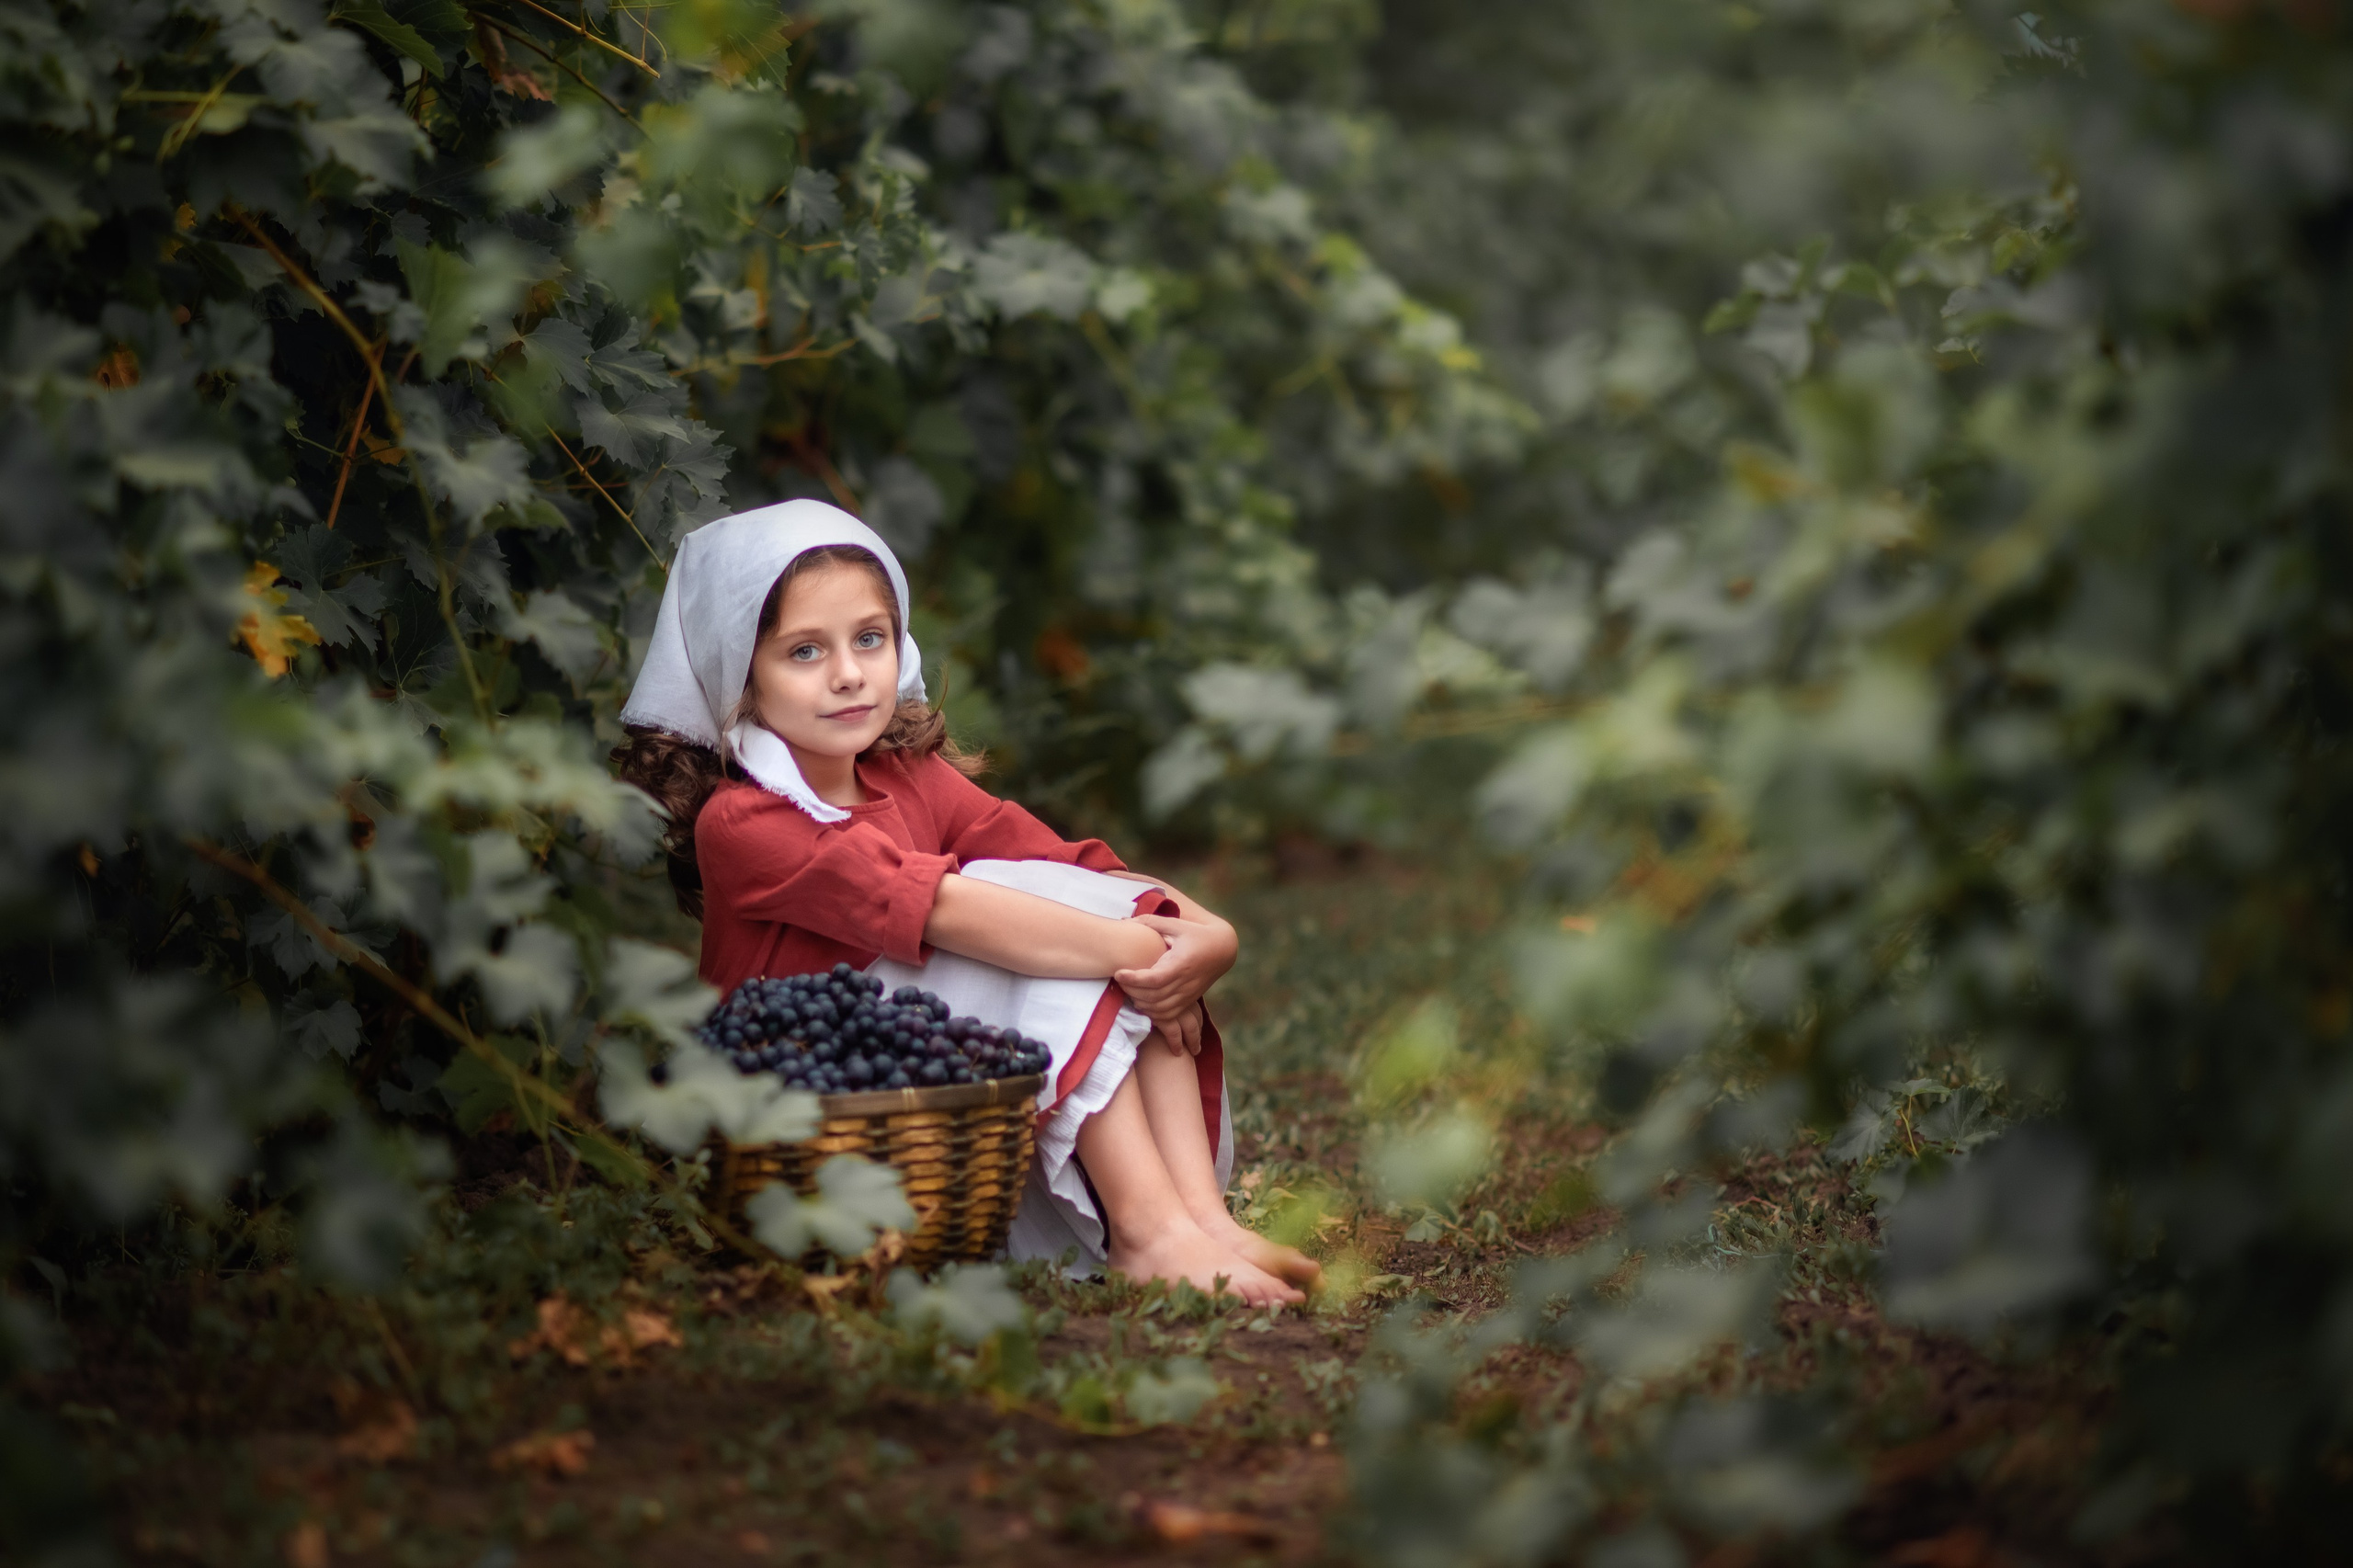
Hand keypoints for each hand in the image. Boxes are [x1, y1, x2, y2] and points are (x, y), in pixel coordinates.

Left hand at [1114, 912, 1235, 1055]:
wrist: (1223, 949)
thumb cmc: (1196, 934)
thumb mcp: (1176, 924)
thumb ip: (1151, 922)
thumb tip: (1125, 920)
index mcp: (1181, 963)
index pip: (1154, 979)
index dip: (1134, 980)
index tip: (1118, 973)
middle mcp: (1185, 983)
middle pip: (1153, 997)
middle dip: (1132, 991)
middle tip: (1119, 980)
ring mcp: (1188, 994)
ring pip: (1159, 1009)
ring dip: (1140, 1002)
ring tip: (1128, 990)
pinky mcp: (1188, 1001)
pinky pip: (1168, 1015)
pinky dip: (1152, 1013)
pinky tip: (1141, 1001)